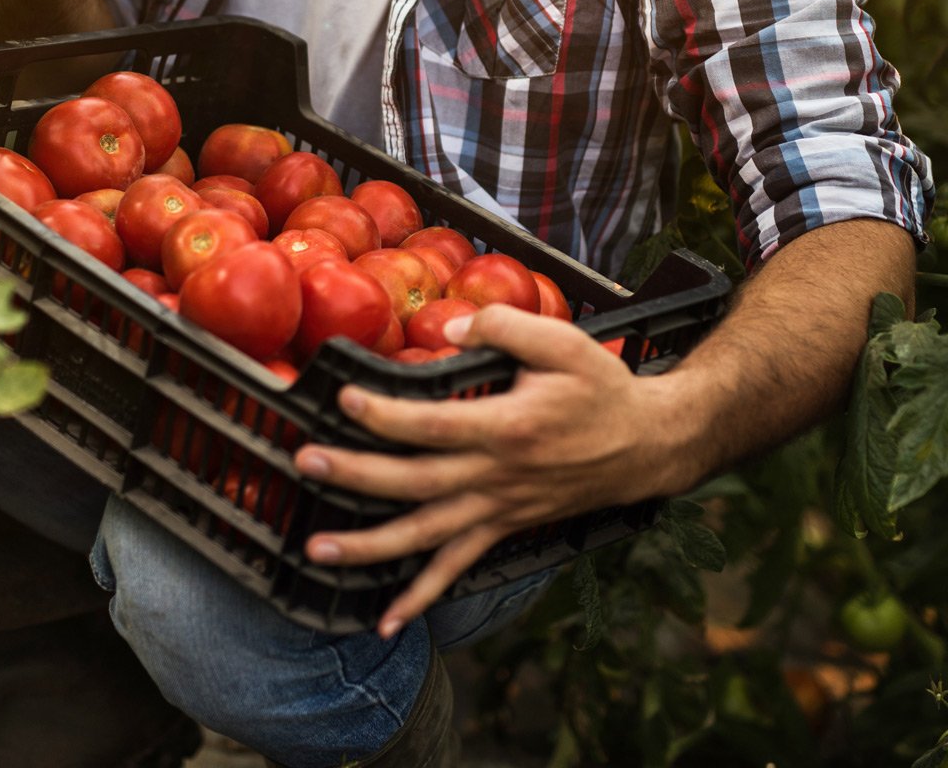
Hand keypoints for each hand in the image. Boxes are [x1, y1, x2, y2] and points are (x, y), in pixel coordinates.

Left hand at [293, 306, 681, 636]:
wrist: (644, 445)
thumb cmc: (600, 389)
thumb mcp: (563, 343)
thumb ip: (504, 328)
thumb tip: (449, 330)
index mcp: (508, 427)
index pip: (433, 424)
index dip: (385, 415)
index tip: (343, 399)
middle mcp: (497, 476)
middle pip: (415, 482)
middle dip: (356, 476)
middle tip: (306, 464)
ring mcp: (498, 508)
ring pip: (426, 536)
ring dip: (370, 547)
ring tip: (317, 549)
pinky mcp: (503, 526)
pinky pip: (458, 568)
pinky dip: (421, 597)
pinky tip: (387, 622)